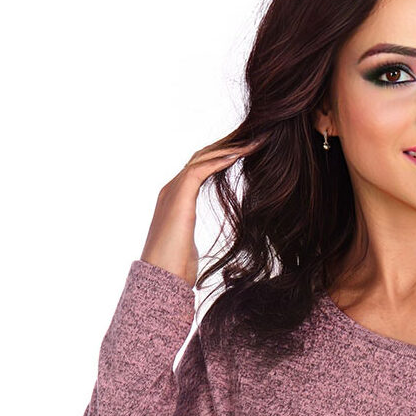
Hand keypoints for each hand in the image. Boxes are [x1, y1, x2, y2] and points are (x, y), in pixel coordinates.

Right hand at [140, 133, 267, 288]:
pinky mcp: (179, 197)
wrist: (162, 278)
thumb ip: (190, 240)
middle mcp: (171, 189)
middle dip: (227, 146)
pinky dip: (220, 160)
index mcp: (175, 200)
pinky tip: (239, 155)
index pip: (200, 168)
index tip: (245, 152)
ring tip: (253, 142)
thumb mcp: (188, 248)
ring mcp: (173, 191)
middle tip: (252, 137)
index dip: (222, 158)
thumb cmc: (175, 269)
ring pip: (202, 158)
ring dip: (228, 148)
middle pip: (201, 157)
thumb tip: (194, 253)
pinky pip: (200, 169)